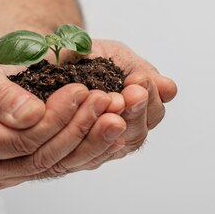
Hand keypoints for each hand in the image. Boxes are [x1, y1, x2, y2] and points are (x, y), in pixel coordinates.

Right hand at [0, 50, 125, 188]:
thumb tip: (33, 112)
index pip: (23, 139)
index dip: (57, 116)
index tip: (82, 89)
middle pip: (44, 157)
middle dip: (81, 129)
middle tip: (110, 104)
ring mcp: (1, 175)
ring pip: (54, 166)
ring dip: (89, 142)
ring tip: (117, 118)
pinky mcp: (16, 172)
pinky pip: (53, 165)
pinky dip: (82, 150)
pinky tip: (106, 134)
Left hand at [62, 39, 177, 170]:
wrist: (44, 56)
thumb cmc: (82, 56)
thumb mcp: (114, 56)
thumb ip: (141, 72)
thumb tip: (170, 89)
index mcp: (136, 107)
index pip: (154, 112)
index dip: (150, 97)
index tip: (138, 81)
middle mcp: (122, 129)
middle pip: (138, 133)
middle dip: (136, 112)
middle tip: (130, 94)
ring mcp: (101, 143)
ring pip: (117, 146)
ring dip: (115, 126)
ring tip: (112, 104)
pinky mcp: (77, 154)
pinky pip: (89, 156)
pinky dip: (93, 139)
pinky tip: (92, 122)